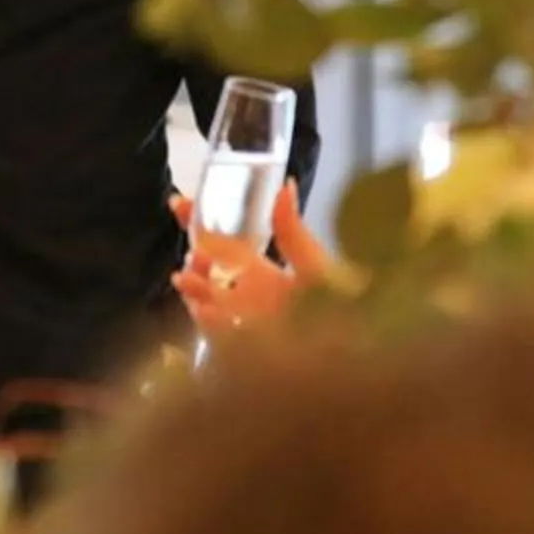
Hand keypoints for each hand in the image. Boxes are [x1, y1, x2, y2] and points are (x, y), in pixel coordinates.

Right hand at [170, 181, 325, 334]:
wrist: (355, 344)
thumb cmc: (340, 305)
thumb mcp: (314, 263)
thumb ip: (292, 231)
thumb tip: (286, 184)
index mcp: (260, 270)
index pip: (222, 240)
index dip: (199, 221)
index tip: (178, 202)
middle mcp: (245, 294)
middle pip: (208, 271)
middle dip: (194, 256)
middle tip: (192, 251)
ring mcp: (242, 321)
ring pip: (207, 301)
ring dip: (195, 288)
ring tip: (189, 276)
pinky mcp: (244, 349)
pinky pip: (220, 336)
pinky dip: (209, 322)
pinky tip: (203, 308)